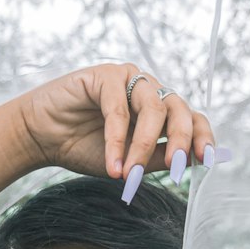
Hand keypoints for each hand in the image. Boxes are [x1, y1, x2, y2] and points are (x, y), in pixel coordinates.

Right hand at [17, 63, 215, 189]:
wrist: (42, 139)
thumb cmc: (83, 148)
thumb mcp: (130, 162)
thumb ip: (159, 158)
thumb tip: (193, 161)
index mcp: (159, 110)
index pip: (191, 118)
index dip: (201, 137)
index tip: (207, 159)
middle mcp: (148, 91)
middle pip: (179, 109)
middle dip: (179, 140)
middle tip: (173, 169)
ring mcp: (129, 79)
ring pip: (153, 108)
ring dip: (143, 145)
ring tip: (128, 173)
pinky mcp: (106, 75)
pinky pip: (119, 108)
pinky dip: (116, 140)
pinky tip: (112, 164)